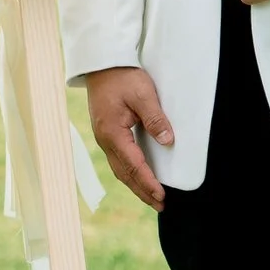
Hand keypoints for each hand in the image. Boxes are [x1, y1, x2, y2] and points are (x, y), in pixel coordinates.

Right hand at [83, 65, 174, 210]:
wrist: (101, 63)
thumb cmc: (122, 76)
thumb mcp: (143, 94)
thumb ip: (155, 118)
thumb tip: (168, 141)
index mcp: (112, 132)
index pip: (133, 165)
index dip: (148, 182)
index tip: (161, 196)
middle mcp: (105, 139)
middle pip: (124, 173)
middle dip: (142, 191)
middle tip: (160, 205)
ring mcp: (104, 137)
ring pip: (120, 169)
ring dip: (136, 184)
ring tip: (152, 197)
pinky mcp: (106, 133)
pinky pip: (118, 159)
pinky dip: (130, 172)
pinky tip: (139, 175)